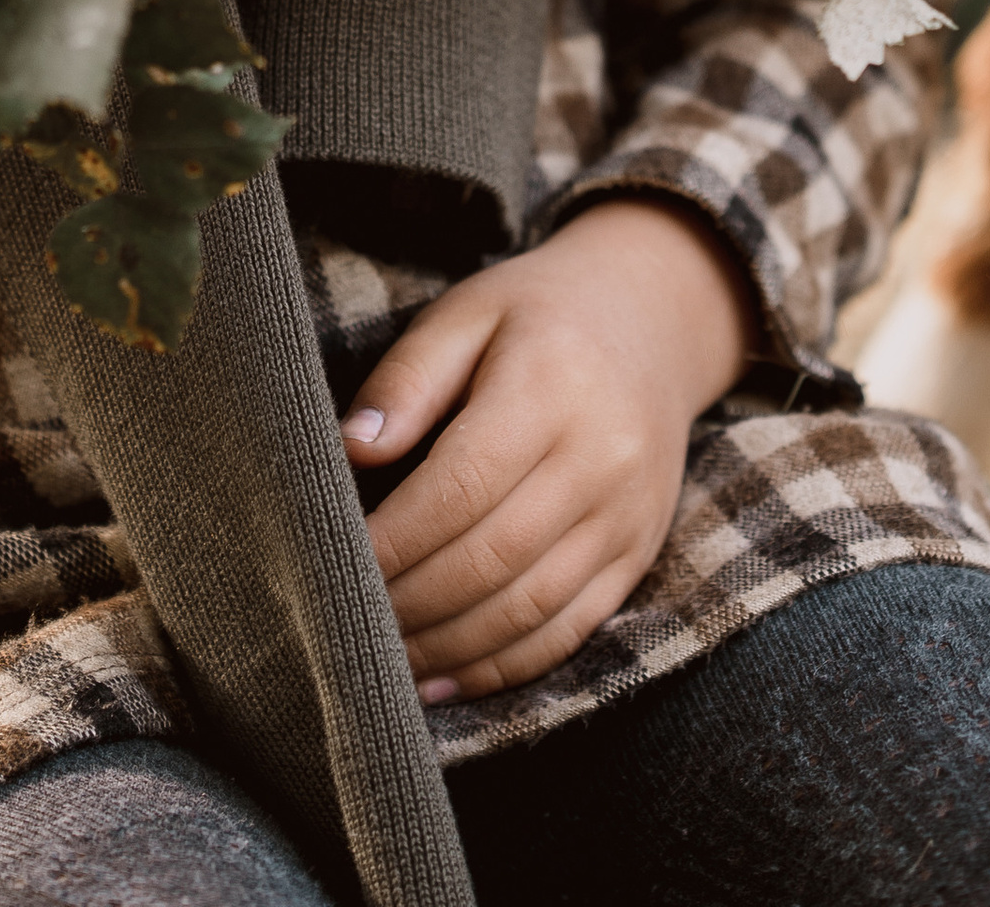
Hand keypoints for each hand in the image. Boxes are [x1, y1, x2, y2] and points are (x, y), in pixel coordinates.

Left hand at [344, 196, 754, 701]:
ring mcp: (626, 514)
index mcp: (551, 386)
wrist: (658, 318)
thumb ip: (409, 377)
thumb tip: (351, 450)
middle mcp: (600, 457)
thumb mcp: (469, 312)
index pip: (460, 487)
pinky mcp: (639, 553)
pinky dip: (503, 668)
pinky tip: (445, 677)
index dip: (393, 541)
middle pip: (492, 559)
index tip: (331, 567)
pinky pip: (569, 630)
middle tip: (346, 624)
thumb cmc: (539, 316)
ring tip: (383, 663)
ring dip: (448, 649)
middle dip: (409, 605)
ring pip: (529, 610)